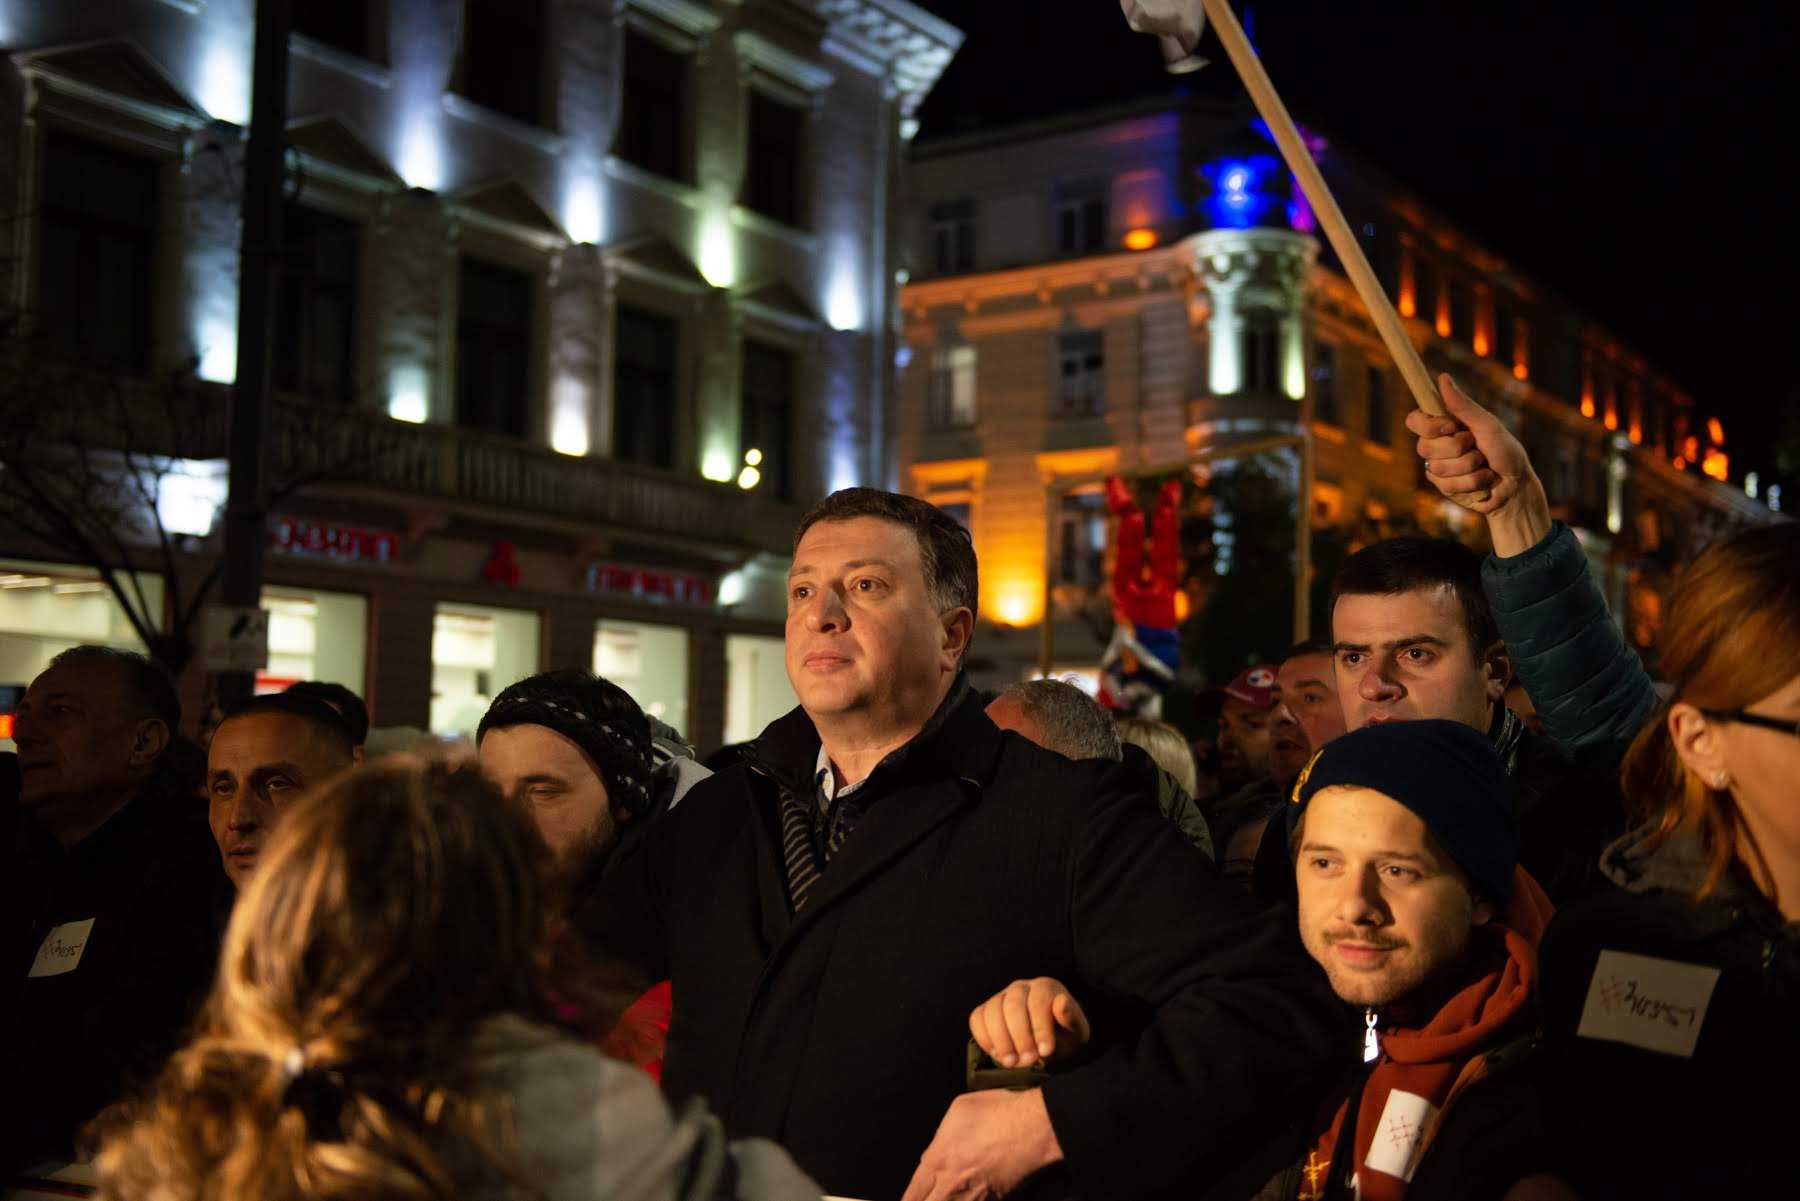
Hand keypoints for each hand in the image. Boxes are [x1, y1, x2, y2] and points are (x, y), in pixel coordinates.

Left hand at [901, 1088, 1063, 1200]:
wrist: (1035, 1128)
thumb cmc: (997, 1112)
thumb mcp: (959, 1110)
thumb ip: (941, 1137)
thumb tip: (937, 1152)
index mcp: (938, 1161)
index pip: (913, 1193)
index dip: (908, 1200)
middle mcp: (952, 1186)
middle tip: (927, 1198)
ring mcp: (976, 1198)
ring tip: (952, 1195)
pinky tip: (971, 1196)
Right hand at [969, 977, 1089, 1068]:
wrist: (1046, 1044)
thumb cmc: (1063, 1037)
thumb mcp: (1076, 1032)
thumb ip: (1071, 1018)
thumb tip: (1061, 1002)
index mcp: (1046, 987)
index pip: (1039, 1002)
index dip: (1040, 1027)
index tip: (1045, 1051)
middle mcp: (1021, 987)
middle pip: (1013, 1005)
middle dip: (1020, 1036)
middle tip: (1028, 1060)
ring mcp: (1001, 997)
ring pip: (992, 1011)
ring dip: (1001, 1039)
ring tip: (1011, 1062)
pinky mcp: (985, 1010)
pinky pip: (977, 1019)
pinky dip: (984, 1038)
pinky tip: (997, 1054)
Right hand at [1405, 374, 1551, 555]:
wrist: (1516, 484)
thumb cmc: (1504, 449)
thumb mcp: (1486, 424)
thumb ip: (1462, 405)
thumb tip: (1443, 377)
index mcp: (1443, 425)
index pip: (1414, 420)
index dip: (1429, 426)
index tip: (1451, 427)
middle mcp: (1436, 445)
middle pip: (1425, 447)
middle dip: (1458, 448)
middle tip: (1477, 447)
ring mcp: (1438, 467)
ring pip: (1438, 468)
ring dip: (1469, 466)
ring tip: (1483, 466)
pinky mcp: (1444, 487)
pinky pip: (1447, 485)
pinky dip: (1472, 482)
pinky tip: (1482, 481)